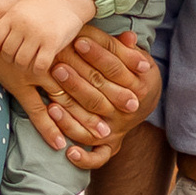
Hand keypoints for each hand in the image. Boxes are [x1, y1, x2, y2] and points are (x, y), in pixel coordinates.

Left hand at [0, 0, 100, 73]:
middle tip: (19, 58)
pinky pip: (39, 66)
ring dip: (25, 66)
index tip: (2, 52)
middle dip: (11, 59)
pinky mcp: (52, 43)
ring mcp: (37, 34)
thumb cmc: (43, 5)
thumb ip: (9, 23)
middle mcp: (23, 25)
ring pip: (21, 62)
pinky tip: (41, 64)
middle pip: (7, 53)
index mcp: (13, 15)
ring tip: (30, 62)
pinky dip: (38, 69)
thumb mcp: (22, 8)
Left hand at [48, 27, 158, 171]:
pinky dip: (84, 158)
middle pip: (99, 96)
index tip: (78, 40)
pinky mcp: (111, 146)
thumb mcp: (137, 59)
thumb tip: (128, 36)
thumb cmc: (133, 73)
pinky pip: (98, 157)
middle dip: (76, 82)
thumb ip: (128, 49)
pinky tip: (68, 152)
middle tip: (56, 67)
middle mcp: (129, 110)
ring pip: (92, 126)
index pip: (115, 68)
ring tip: (51, 104)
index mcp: (139, 85)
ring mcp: (117, 129)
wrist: (145, 102)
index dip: (97, 54)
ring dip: (71, 116)